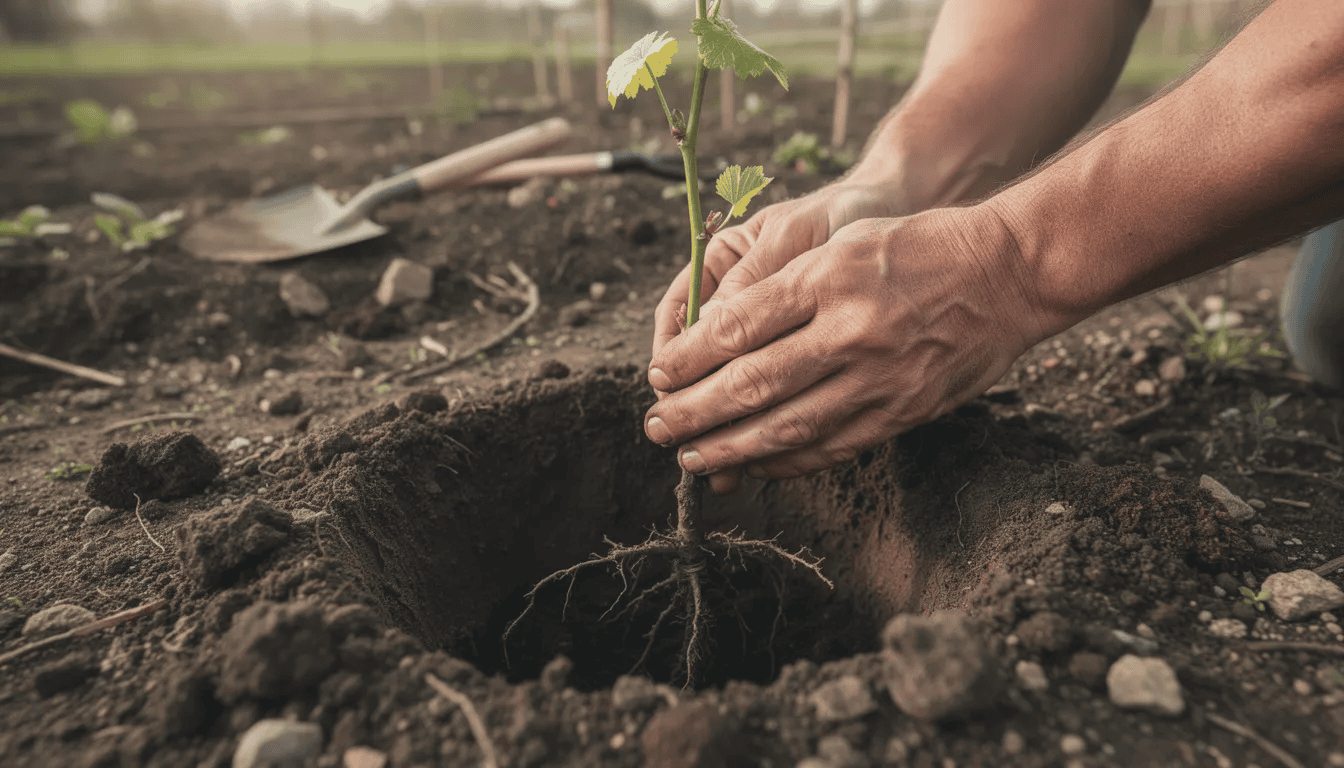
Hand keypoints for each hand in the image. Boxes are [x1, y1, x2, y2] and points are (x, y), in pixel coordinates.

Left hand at [643, 205, 1049, 483]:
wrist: (1010, 273)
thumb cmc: (920, 247)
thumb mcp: (845, 243)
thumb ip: (783, 285)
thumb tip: (716, 332)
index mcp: (828, 278)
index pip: (736, 327)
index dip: (687, 358)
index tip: (657, 375)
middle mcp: (850, 330)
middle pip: (750, 383)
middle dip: (693, 411)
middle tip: (656, 427)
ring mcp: (879, 378)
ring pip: (785, 426)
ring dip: (729, 448)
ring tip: (691, 459)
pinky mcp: (902, 412)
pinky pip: (830, 447)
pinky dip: (784, 462)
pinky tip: (752, 466)